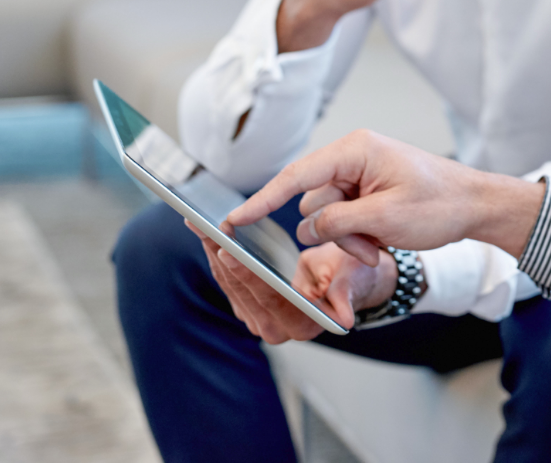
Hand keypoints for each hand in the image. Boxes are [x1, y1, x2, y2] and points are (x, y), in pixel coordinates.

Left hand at [186, 220, 396, 342]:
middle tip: (205, 227)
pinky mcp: (248, 304)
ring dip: (212, 252)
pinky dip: (215, 253)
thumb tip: (344, 319)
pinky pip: (227, 278)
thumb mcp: (352, 279)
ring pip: (228, 284)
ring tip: (198, 223)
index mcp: (303, 325)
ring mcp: (258, 317)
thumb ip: (345, 297)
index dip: (248, 275)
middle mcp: (277, 328)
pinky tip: (205, 231)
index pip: (269, 298)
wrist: (344, 277)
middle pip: (242, 291)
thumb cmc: (351, 275)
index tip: (228, 251)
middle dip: (221, 257)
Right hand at [225, 130, 545, 266]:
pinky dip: (359, 237)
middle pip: (312, 204)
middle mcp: (350, 158)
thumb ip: (337, 222)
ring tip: (384, 241)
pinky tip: (385, 239)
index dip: (260, 200)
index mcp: (353, 151)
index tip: (231, 220)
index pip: (295, 177)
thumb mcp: (385, 217)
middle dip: (336, 233)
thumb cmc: (439, 203)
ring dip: (350, 239)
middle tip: (372, 245)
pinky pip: (344, 221)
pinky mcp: (365, 193)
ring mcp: (357, 177)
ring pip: (326, 219)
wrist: (475, 206)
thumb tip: (305, 229)